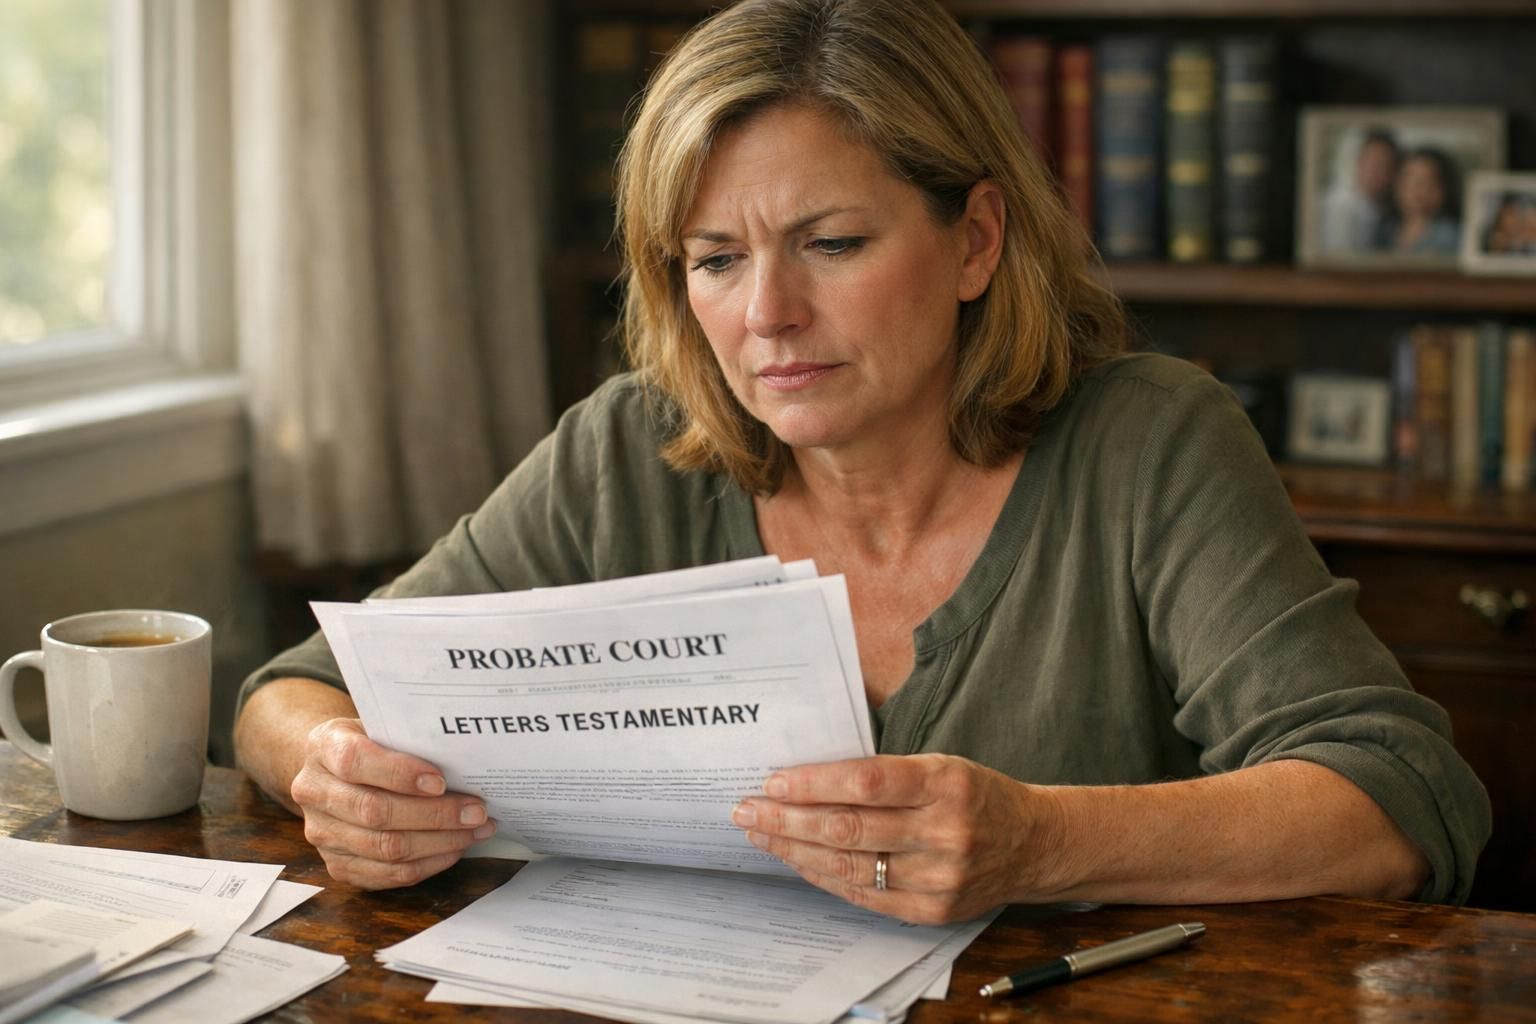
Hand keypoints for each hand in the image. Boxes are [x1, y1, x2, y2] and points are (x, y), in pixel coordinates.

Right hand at [289, 718, 493, 888]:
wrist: (334, 770)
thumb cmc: (371, 744)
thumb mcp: (381, 726)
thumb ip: (409, 740)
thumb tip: (465, 763)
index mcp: (323, 747)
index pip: (356, 761)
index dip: (400, 774)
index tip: (441, 781)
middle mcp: (314, 792)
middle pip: (375, 811)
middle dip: (435, 814)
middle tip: (476, 811)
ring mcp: (322, 833)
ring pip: (385, 847)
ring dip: (439, 842)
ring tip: (475, 830)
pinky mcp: (337, 865)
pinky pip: (387, 874)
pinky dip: (428, 864)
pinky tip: (454, 849)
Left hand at [730, 754, 1061, 923]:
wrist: (1034, 845)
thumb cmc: (976, 795)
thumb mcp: (941, 765)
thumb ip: (885, 773)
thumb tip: (810, 778)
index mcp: (946, 784)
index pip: (867, 782)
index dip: (814, 783)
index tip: (774, 781)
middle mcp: (943, 832)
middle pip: (849, 828)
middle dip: (788, 819)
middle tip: (747, 810)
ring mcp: (938, 878)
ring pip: (849, 866)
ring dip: (796, 850)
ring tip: (762, 834)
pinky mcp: (930, 910)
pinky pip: (863, 894)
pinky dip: (823, 876)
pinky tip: (797, 860)